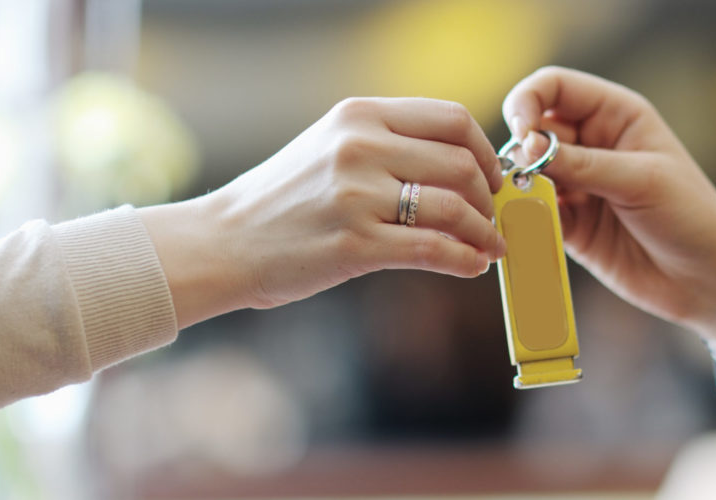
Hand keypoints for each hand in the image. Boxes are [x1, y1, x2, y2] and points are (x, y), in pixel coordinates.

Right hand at [142, 97, 505, 327]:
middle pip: (461, 163)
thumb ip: (389, 144)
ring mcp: (357, 196)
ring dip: (483, 232)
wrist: (223, 242)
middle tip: (492, 217)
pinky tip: (471, 266)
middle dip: (488, 196)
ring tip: (489, 247)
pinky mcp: (355, 244)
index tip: (492, 177)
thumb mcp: (332, 148)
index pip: (452, 119)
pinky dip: (463, 259)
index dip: (486, 151)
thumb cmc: (284, 199)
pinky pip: (432, 249)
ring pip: (454, 207)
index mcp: (359, 116)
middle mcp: (360, 148)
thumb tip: (461, 164)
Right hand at [502, 67, 715, 348]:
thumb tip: (526, 147)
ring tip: (531, 205)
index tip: (521, 131)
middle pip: (533, 129)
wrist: (707, 281)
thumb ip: (582, 164)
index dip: (528, 101)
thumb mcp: (641, 181)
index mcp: (616, 115)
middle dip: (521, 150)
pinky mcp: (571, 224)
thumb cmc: (691, 217)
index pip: (555, 87)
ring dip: (520, 185)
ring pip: (528, 172)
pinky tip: (531, 229)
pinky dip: (525, 218)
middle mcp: (592, 143)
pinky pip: (533, 213)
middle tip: (525, 176)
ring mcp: (579, 185)